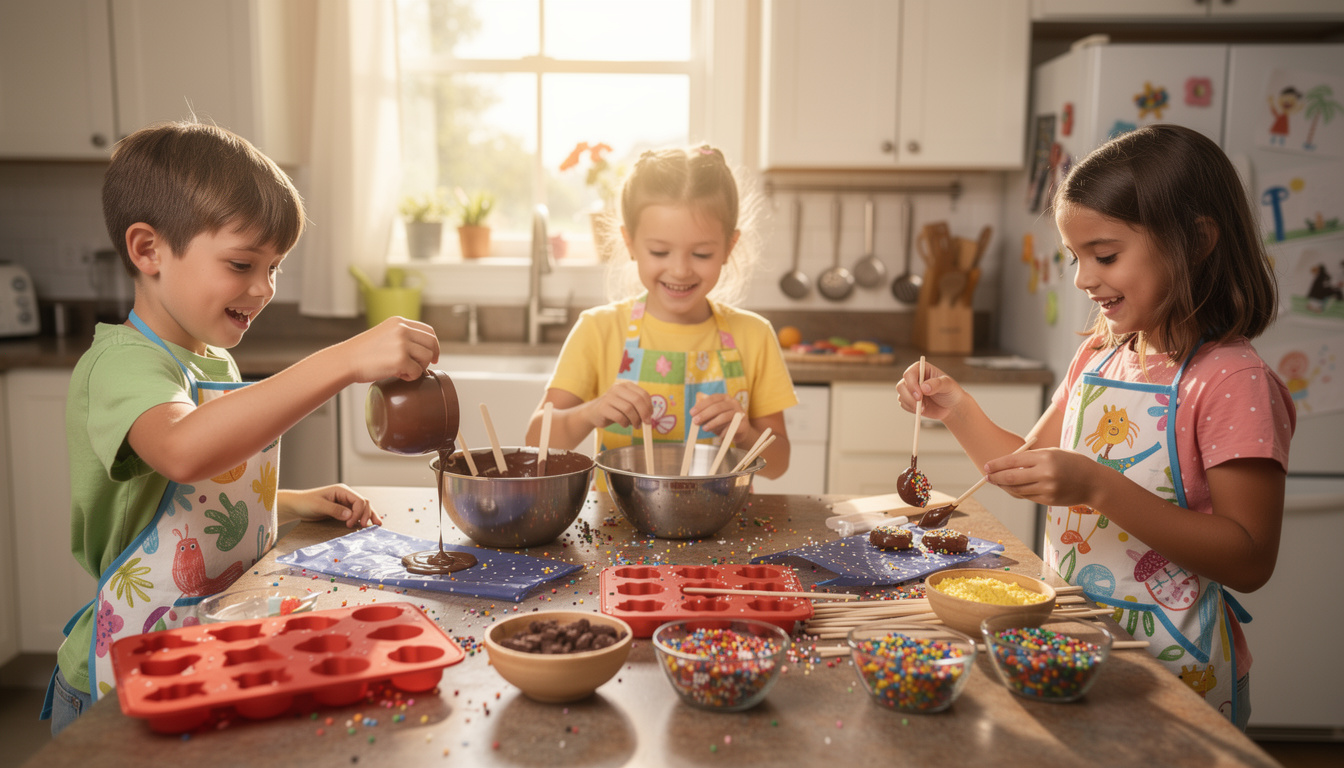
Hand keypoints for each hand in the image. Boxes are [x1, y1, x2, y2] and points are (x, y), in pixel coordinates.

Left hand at [278, 485, 381, 527]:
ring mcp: (345, 503)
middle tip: (364, 527)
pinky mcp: (342, 510)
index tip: (350, 524)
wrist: (296, 506)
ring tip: (376, 525)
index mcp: (342, 491)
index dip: (358, 513)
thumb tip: (350, 515)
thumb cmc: (305, 503)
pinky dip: (362, 518)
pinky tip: (366, 524)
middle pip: (364, 503)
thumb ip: (335, 510)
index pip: (358, 500)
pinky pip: (355, 514)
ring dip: (369, 516)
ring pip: (362, 508)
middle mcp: (345, 496)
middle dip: (367, 514)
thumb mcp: (319, 506)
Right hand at [338, 317, 439, 382]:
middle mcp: (402, 330)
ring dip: (418, 367)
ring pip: (426, 357)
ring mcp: (402, 344)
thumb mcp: (384, 334)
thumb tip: (423, 349)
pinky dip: (410, 377)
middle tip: (422, 367)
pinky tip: (398, 375)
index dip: (433, 344)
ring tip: (403, 370)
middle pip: (431, 343)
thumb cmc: (362, 352)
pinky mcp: (400, 360)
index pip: (428, 331)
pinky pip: (418, 371)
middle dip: (430, 357)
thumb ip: (402, 336)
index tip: (433, 356)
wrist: (345, 360)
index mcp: (399, 322)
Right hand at [587, 380, 652, 430]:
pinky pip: (619, 417)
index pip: (643, 394)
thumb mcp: (627, 403)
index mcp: (626, 385)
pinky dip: (625, 423)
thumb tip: (649, 416)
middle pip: (637, 400)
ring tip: (635, 425)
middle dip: (644, 413)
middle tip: (646, 423)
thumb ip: (638, 406)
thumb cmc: (614, 409)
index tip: (650, 416)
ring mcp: (609, 397)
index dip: (649, 406)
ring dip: (635, 420)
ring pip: (629, 409)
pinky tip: (624, 424)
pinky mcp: (603, 408)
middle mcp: (617, 388)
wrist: (593, 413)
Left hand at [689, 393, 746, 442]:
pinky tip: (718, 435)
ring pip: (724, 416)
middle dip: (705, 414)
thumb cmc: (724, 422)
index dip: (701, 405)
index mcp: (725, 398)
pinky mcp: (744, 424)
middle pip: (717, 407)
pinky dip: (723, 432)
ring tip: (704, 429)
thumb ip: (705, 414)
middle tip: (695, 421)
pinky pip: (731, 428)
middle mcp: (733, 403)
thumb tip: (695, 415)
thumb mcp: (714, 416)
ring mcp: (740, 413)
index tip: (692, 413)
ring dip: (712, 423)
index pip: (712, 399)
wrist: (741, 431)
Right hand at [894, 360, 963, 420]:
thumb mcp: (948, 385)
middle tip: (919, 404)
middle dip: (909, 396)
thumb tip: (924, 387)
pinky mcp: (908, 400)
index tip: (919, 395)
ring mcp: (909, 389)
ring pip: (901, 396)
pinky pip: (903, 405)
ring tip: (924, 408)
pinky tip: (922, 409)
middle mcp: (913, 378)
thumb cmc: (950, 391)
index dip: (911, 384)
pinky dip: (911, 409)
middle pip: (901, 385)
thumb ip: (937, 384)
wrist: (950, 406)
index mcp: (921, 369)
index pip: (909, 374)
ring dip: (911, 404)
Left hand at [983, 448, 1104, 508]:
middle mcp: (1045, 473)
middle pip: (1012, 477)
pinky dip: (1017, 492)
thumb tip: (1007, 464)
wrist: (1094, 482)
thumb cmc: (1072, 463)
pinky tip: (1012, 489)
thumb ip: (1032, 458)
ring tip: (997, 482)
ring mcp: (1047, 488)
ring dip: (1005, 487)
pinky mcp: (1048, 500)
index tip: (987, 466)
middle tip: (986, 477)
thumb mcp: (1053, 453)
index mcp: (1045, 457)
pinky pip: (1027, 497)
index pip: (1014, 460)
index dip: (997, 464)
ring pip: (1017, 489)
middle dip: (996, 477)